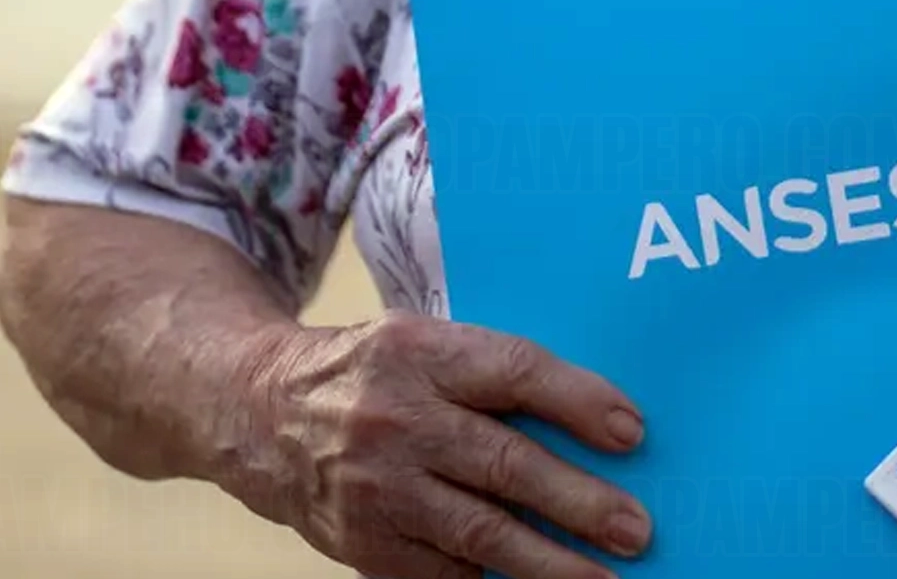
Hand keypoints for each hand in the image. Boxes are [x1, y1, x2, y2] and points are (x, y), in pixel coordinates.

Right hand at [228, 312, 650, 578]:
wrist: (261, 413)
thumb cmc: (366, 372)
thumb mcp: (420, 342)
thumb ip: (488, 371)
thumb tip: (589, 419)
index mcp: (419, 352)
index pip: (513, 372)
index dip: (578, 402)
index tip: (631, 432)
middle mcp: (397, 419)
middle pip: (504, 463)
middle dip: (579, 501)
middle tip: (635, 528)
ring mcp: (378, 488)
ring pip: (480, 532)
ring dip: (551, 561)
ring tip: (605, 576)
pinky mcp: (365, 543)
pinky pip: (445, 571)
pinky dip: (494, 578)